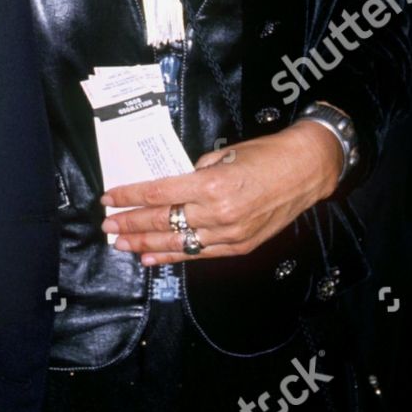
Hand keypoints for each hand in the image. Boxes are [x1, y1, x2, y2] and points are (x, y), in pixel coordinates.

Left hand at [99, 122, 341, 264]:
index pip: (158, 193)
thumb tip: (174, 187)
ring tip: (121, 244)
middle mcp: (217, 212)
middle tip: (107, 227)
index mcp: (210, 184)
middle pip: (163, 220)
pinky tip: (152, 257)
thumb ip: (196, 172)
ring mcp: (229, 234)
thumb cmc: (265, 154)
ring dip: (145, 243)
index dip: (129, 196)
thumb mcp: (224, 154)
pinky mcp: (239, 247)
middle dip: (130, 223)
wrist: (304, 171)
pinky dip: (173, 256)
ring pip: (177, 242)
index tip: (108, 198)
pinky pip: (199, 254)